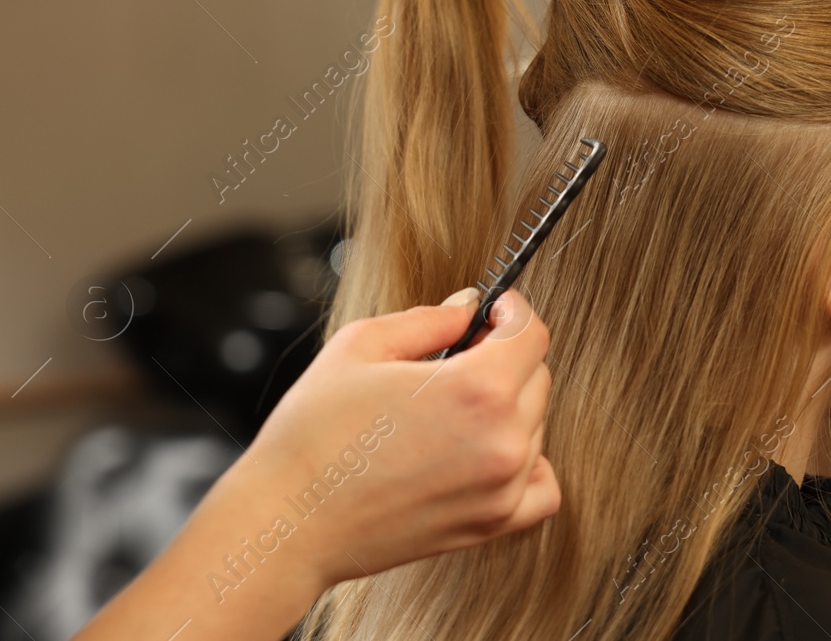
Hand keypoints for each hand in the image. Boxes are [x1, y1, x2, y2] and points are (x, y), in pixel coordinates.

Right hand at [200, 289, 557, 593]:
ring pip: (537, 424)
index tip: (492, 309)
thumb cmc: (312, 435)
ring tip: (453, 406)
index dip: (511, 310)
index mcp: (476, 389)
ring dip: (510, 405)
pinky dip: (529, 462)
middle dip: (506, 354)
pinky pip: (543, 486)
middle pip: (537, 375)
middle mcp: (502, 441)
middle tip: (462, 353)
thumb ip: (429, 318)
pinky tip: (489, 449)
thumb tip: (469, 306)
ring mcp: (502, 488)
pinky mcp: (491, 525)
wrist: (287, 523)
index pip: (531, 333)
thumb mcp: (361, 346)